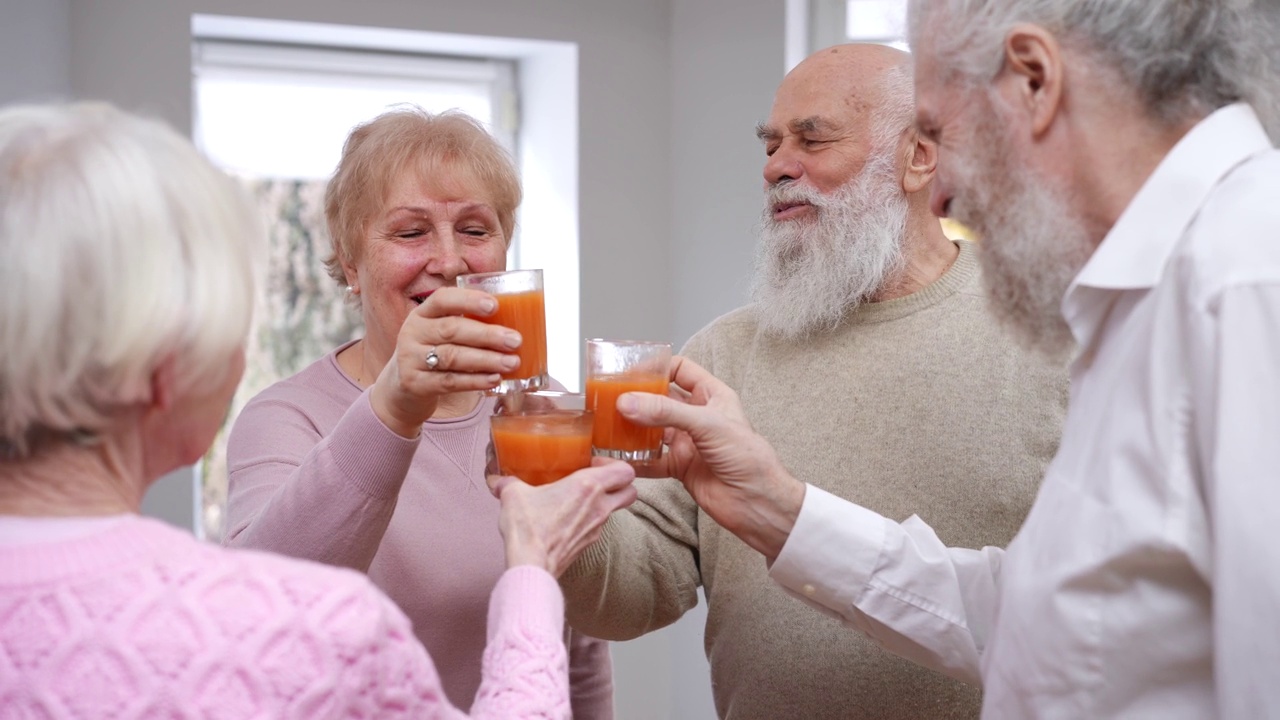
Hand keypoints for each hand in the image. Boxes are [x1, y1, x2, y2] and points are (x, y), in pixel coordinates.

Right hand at [370, 287, 520, 435]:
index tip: (494, 305)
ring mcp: (410, 359)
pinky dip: (475, 380)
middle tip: (515, 340)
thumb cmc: (432, 353)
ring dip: (486, 359)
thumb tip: (517, 319)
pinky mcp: (414, 384)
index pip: (443, 299)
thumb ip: (467, 324)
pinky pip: (449, 381)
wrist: (401, 388)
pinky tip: (494, 379)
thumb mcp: (439, 333)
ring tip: (512, 362)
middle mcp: (412, 332)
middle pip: (452, 330)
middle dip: (487, 335)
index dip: (469, 300)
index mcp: (422, 313)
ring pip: (452, 357)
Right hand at [493, 458, 637, 576]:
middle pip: (631, 491)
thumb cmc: (529, 527)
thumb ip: (509, 483)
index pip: (625, 470)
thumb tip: (499, 481)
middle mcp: (599, 506)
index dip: (614, 463)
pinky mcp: (588, 544)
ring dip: (603, 502)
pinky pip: (598, 527)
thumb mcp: (514, 495)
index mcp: (588, 486)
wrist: (531, 564)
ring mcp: (597, 528)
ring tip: (578, 499)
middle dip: (620, 483)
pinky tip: (567, 519)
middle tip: (598, 479)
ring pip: (615, 510)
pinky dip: (589, 520)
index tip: (594, 463)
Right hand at [615, 355, 804, 560]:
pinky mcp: (680, 467)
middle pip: (660, 400)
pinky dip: (635, 461)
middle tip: (611, 398)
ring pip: (652, 430)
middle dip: (637, 399)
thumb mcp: (708, 424)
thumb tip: (630, 402)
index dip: (657, 368)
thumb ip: (667, 412)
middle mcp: (697, 417)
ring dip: (632, 430)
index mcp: (711, 396)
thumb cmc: (749, 458)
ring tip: (609, 426)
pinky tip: (618, 459)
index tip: (630, 371)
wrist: (756, 502)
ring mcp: (687, 442)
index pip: (680, 370)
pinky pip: (651, 461)